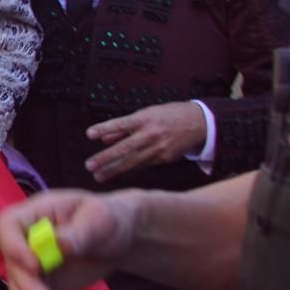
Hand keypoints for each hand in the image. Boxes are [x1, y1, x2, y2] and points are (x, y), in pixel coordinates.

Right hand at [0, 190, 137, 289]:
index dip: (12, 246)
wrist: (119, 239)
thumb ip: (79, 232)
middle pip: (12, 265)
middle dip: (29, 289)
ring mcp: (31, 264)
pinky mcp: (42, 284)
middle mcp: (24, 240)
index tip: (35, 266)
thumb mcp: (99, 218)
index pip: (6, 226)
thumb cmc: (108, 218)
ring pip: (20, 289)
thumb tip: (59, 244)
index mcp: (33, 214)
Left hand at [85, 101, 206, 182]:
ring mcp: (159, 148)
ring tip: (98, 176)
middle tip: (89, 166)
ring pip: (133, 161)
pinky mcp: (164, 158)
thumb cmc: (169, 115)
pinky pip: (143, 164)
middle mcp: (151, 134)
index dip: (104, 128)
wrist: (199, 123)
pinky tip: (117, 173)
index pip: (121, 124)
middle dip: (105, 158)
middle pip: (125, 148)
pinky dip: (129, 169)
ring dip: (114, 170)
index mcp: (146, 118)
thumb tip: (103, 137)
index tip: (89, 134)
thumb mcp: (147, 113)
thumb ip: (125, 126)